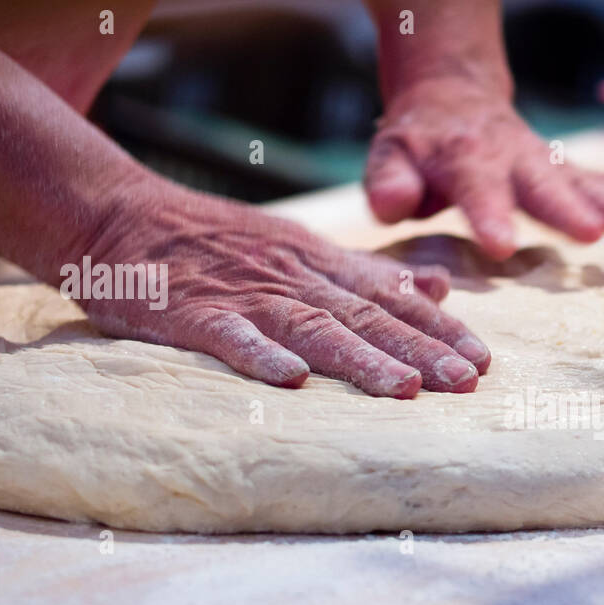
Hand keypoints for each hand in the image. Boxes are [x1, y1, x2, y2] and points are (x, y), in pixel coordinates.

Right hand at [76, 177, 489, 396]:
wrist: (119, 215)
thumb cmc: (216, 242)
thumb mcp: (302, 245)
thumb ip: (368, 272)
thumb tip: (439, 287)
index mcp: (318, 264)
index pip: (390, 299)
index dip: (440, 329)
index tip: (485, 359)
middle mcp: (292, 277)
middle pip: (364, 316)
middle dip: (420, 349)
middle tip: (467, 382)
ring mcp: (243, 294)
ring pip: (311, 327)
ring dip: (360, 360)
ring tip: (406, 389)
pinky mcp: (192, 312)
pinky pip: (228, 335)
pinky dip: (259, 355)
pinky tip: (290, 380)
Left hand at [364, 76, 603, 260]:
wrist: (454, 99)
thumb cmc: (417, 144)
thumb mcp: (389, 155)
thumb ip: (389, 181)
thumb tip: (393, 204)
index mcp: (465, 158)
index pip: (476, 188)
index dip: (489, 215)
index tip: (501, 245)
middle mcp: (515, 158)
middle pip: (544, 185)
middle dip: (569, 208)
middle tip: (595, 233)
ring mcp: (549, 165)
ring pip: (587, 180)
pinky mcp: (573, 174)